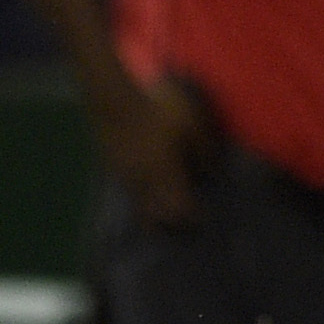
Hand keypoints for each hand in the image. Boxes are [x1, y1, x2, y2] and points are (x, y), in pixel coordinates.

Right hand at [96, 75, 213, 224]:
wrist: (113, 99)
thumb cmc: (158, 109)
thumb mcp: (192, 125)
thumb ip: (204, 149)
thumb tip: (212, 172)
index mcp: (164, 174)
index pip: (178, 208)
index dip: (190, 217)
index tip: (201, 220)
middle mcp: (142, 181)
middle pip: (154, 215)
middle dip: (169, 223)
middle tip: (182, 224)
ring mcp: (123, 175)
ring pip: (138, 205)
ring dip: (151, 212)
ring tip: (164, 212)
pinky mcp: (111, 165)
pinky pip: (127, 190)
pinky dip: (138, 196)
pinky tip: (145, 190)